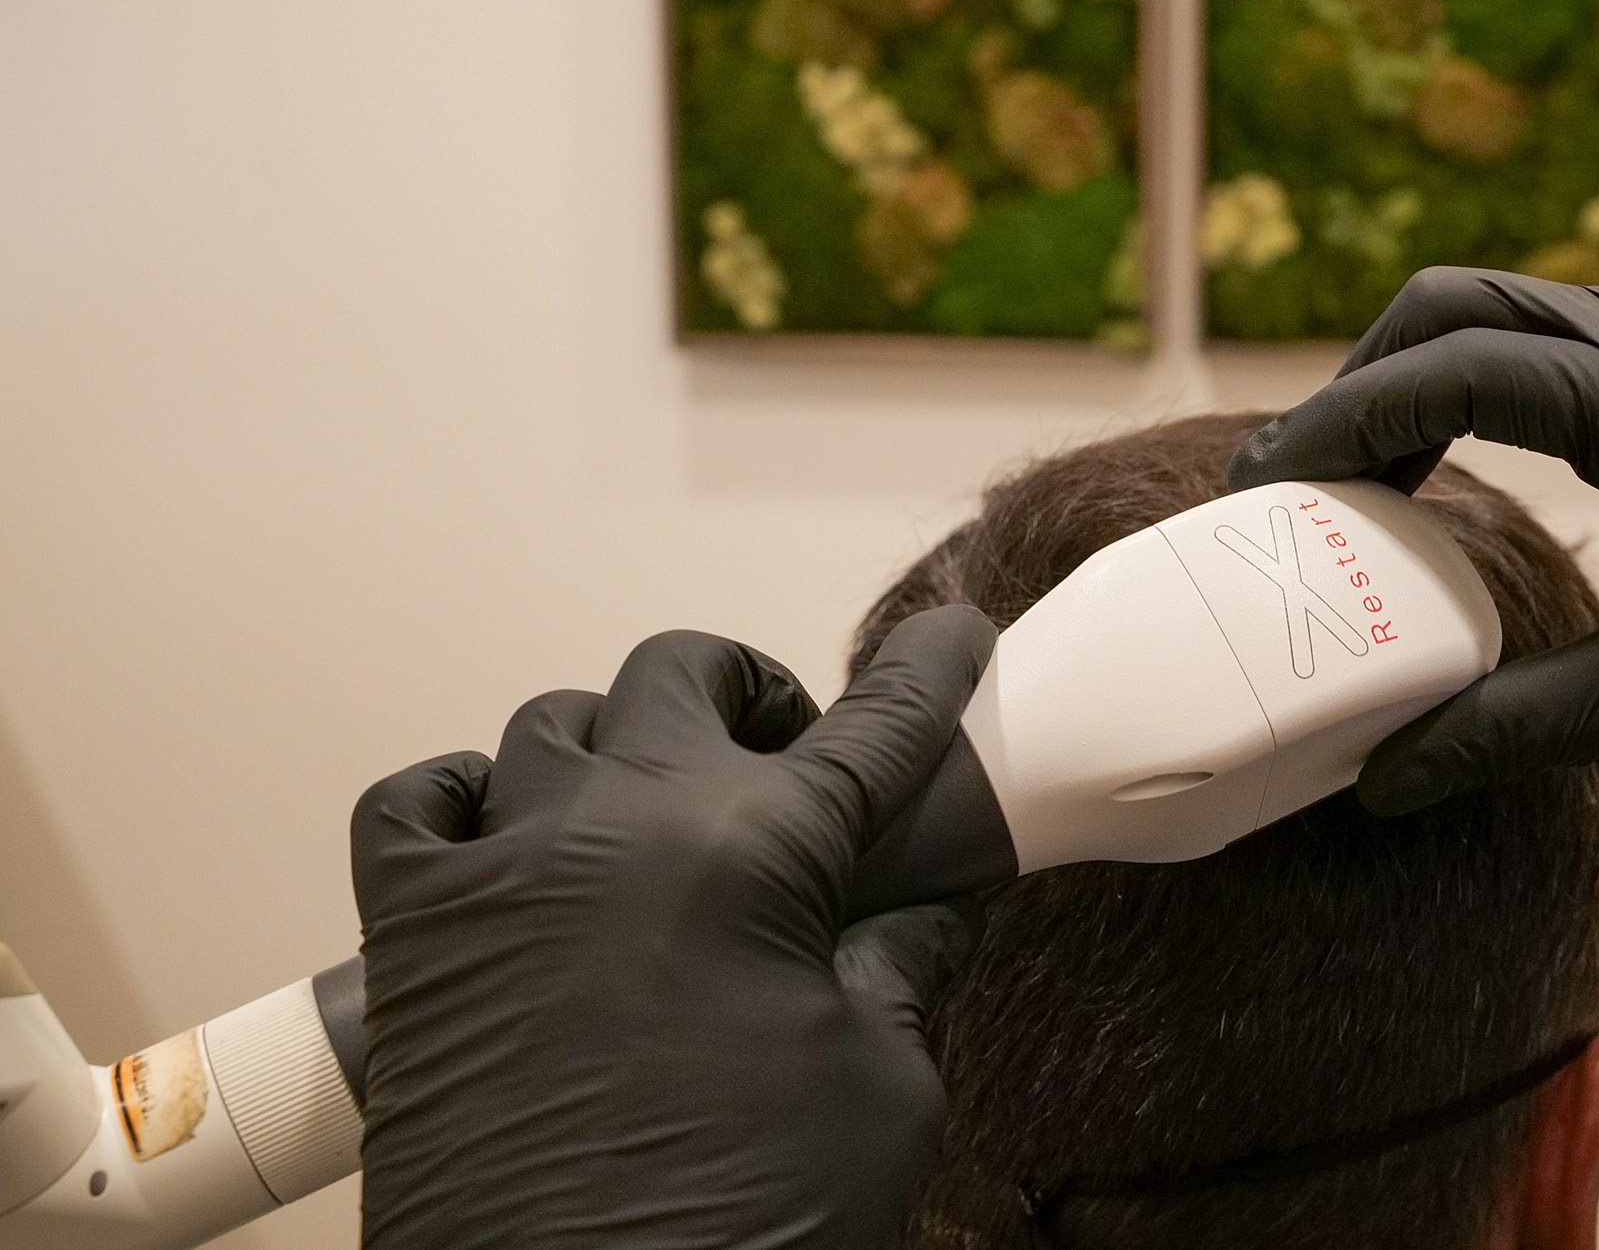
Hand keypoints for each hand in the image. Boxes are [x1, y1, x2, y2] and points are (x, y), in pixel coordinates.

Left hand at [350, 609, 996, 1248]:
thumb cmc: (738, 1226)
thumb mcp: (880, 1094)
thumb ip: (901, 975)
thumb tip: (925, 920)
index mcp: (760, 852)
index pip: (877, 724)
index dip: (931, 672)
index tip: (955, 640)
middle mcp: (622, 826)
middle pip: (688, 675)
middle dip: (751, 697)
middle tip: (782, 759)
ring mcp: (502, 868)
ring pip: (556, 723)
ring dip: (618, 751)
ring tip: (650, 817)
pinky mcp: (409, 932)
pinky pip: (416, 800)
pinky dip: (464, 797)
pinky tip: (508, 839)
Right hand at [1230, 268, 1598, 812]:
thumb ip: (1510, 726)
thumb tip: (1381, 773)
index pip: (1465, 368)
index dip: (1350, 417)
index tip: (1272, 479)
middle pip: (1460, 304)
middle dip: (1361, 385)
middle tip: (1292, 485)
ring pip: (1492, 307)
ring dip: (1407, 379)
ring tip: (1345, 483)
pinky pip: (1537, 330)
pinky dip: (1462, 380)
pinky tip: (1426, 462)